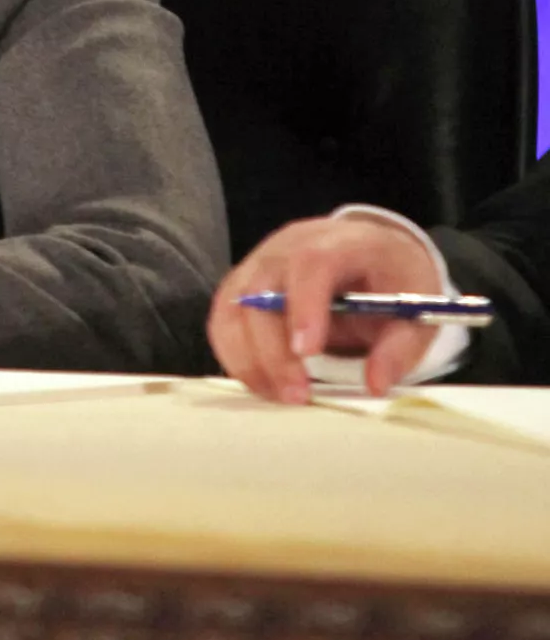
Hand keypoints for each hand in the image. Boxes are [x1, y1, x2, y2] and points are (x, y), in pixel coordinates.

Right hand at [208, 213, 445, 402]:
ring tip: (279, 396)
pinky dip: (235, 354)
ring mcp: (259, 261)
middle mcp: (287, 245)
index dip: (303, 306)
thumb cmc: (392, 280)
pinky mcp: (243, 283)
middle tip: (297, 395)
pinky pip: (224, 318)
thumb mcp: (415, 311)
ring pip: (232, 305)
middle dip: (272, 350)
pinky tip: (262, 382)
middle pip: (261, 290)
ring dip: (248, 356)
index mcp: (338, 243)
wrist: (370, 251)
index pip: (309, 263)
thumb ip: (399, 347)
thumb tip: (374, 383)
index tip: (307, 353)